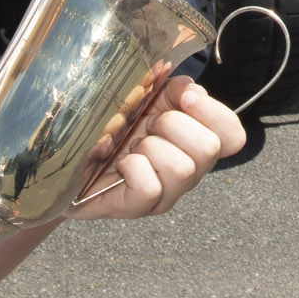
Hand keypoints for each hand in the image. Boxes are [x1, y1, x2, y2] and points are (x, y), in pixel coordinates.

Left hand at [70, 76, 247, 220]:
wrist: (65, 154)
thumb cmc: (108, 125)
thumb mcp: (145, 96)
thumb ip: (173, 89)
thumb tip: (191, 91)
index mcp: (194, 139)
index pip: (233, 135)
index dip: (213, 112)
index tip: (184, 98)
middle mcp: (188, 171)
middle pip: (209, 149)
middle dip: (173, 125)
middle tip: (146, 126)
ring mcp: (166, 193)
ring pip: (182, 169)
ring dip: (150, 147)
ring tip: (130, 147)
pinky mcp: (138, 208)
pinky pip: (150, 189)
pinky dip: (133, 169)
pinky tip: (120, 165)